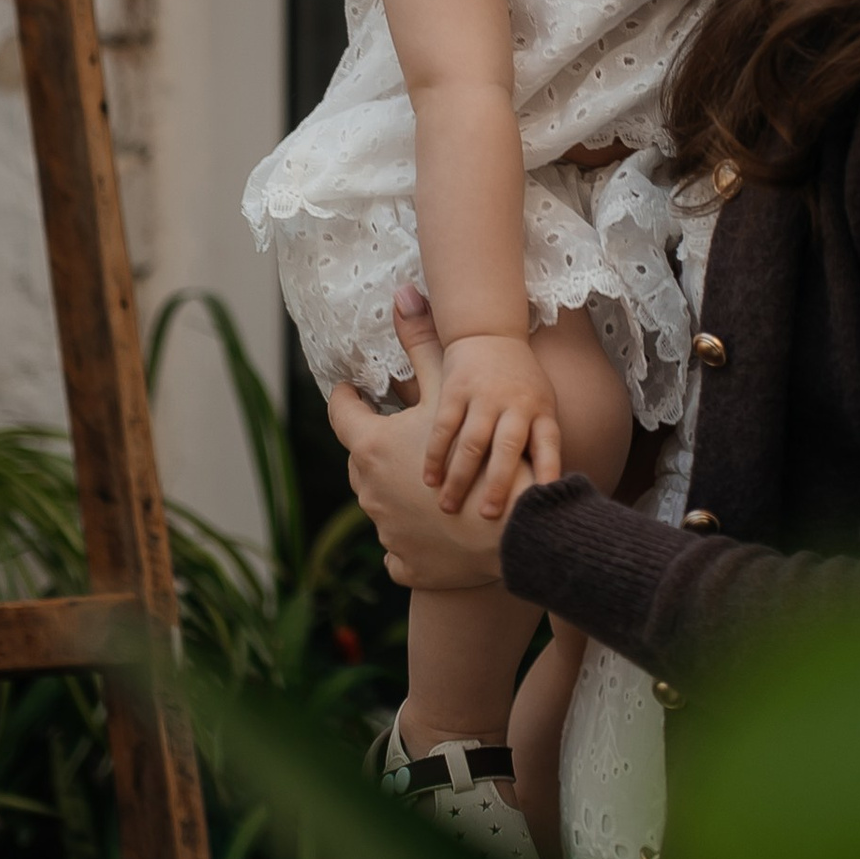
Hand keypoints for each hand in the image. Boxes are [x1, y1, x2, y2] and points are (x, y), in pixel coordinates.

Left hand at [327, 294, 522, 589]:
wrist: (516, 529)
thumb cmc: (482, 448)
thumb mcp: (452, 385)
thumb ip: (421, 342)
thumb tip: (401, 293)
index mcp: (371, 446)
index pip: (342, 412)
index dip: (347, 396)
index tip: (352, 389)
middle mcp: (368, 489)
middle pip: (362, 461)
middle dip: (381, 449)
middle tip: (404, 438)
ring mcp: (385, 531)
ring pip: (383, 505)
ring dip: (400, 494)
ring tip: (428, 485)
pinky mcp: (405, 565)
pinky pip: (401, 551)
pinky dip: (413, 541)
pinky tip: (435, 533)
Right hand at [422, 324, 562, 519]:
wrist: (490, 332)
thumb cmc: (520, 381)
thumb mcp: (541, 404)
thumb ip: (540, 442)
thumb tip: (549, 492)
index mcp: (541, 411)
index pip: (549, 446)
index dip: (549, 472)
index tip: (546, 502)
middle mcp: (515, 405)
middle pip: (508, 449)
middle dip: (499, 484)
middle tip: (489, 516)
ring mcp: (484, 397)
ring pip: (471, 443)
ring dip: (460, 477)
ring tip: (448, 507)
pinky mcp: (456, 390)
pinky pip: (444, 427)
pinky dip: (435, 454)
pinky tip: (428, 478)